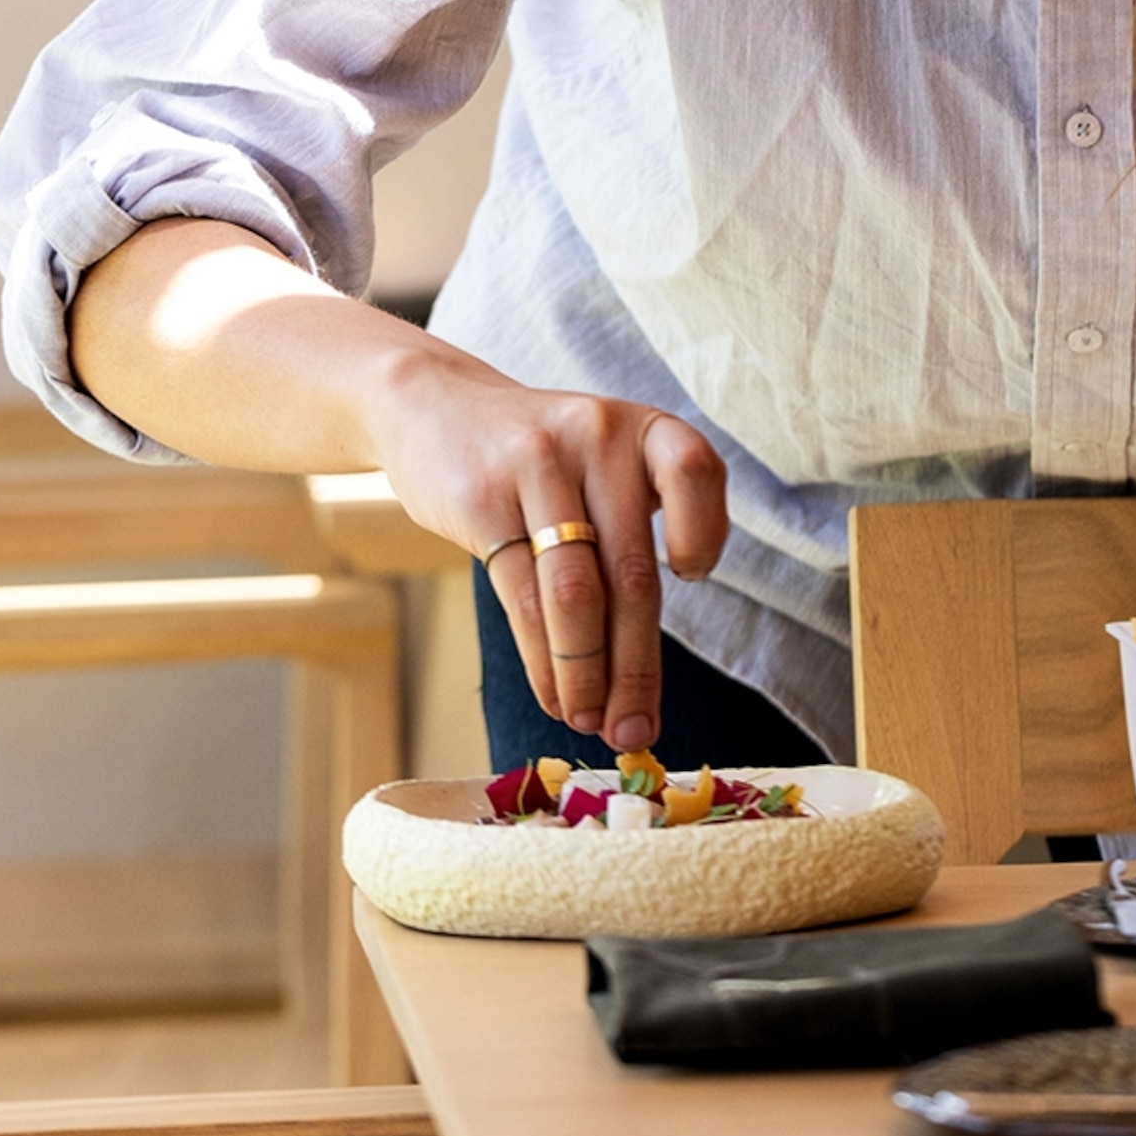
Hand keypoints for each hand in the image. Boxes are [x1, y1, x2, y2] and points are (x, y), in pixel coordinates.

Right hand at [361, 339, 728, 750]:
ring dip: (587, 675)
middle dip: (637, 665)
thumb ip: (627, 539)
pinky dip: (543, 662)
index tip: (691, 577)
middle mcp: (596, 437)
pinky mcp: (484, 498)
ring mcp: (538, 464)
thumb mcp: (596, 466)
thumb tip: (642, 676)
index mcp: (640, 428)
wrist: (432, 405)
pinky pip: (524, 599)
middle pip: (631, 570)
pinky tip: (553, 695)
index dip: (703, 531)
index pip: (695, 471)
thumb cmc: (537, 460)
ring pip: (577, 595)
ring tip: (591, 723)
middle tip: (637, 729)